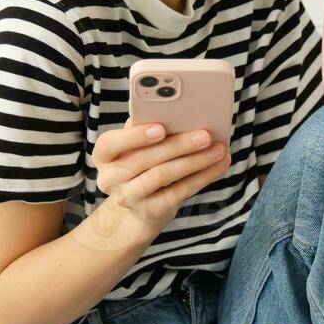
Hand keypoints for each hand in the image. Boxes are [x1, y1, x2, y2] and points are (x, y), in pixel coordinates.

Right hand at [81, 119, 229, 248]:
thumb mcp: (136, 147)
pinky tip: (219, 165)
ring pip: (163, 175)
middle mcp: (110, 178)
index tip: (161, 128)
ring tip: (218, 149)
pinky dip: (203, 176)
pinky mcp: (151, 211)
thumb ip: (147, 128)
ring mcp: (129, 198)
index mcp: (104, 154)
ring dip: (196, 161)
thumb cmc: (140, 166)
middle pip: (144, 159)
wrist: (136, 209)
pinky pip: (179, 191)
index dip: (134, 136)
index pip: (110, 143)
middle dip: (178, 145)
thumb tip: (178, 111)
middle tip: (206, 135)